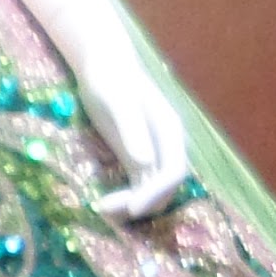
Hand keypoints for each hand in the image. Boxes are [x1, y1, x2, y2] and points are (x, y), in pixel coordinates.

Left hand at [78, 49, 191, 219]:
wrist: (101, 67)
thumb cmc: (110, 79)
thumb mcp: (118, 102)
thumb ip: (132, 131)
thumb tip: (145, 163)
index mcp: (169, 132)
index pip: (174, 171)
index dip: (157, 192)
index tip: (132, 208)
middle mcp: (166, 147)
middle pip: (166, 187)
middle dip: (142, 203)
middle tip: (107, 209)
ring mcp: (152, 154)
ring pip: (152, 191)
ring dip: (132, 205)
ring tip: (102, 208)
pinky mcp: (135, 159)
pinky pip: (138, 187)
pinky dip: (125, 199)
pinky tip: (103, 203)